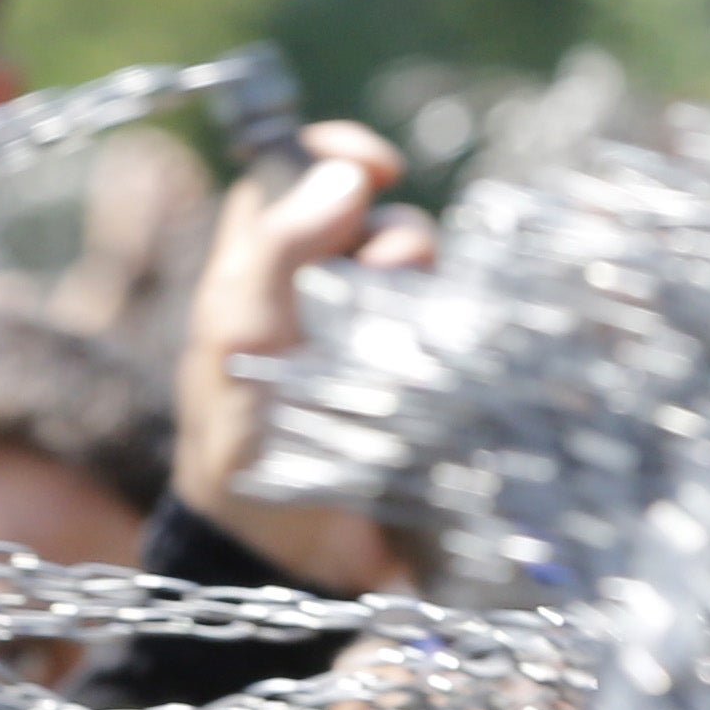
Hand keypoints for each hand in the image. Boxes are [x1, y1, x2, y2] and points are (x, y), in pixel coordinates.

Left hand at [172, 116, 428, 588]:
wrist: (285, 556)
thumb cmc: (241, 450)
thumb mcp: (239, 342)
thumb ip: (279, 251)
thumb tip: (346, 177)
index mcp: (260, 272)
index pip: (296, 175)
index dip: (335, 154)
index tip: (378, 170)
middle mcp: (321, 294)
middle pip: (377, 221)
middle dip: (392, 236)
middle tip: (390, 273)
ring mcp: (375, 336)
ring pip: (425, 272)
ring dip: (426, 286)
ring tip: (409, 336)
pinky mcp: (423, 381)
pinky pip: (464, 324)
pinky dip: (470, 325)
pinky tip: (461, 353)